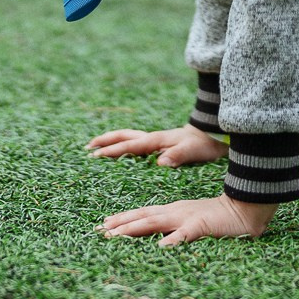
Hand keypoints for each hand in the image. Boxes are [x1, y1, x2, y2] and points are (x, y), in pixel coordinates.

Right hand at [89, 124, 227, 167]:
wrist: (212, 137)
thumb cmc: (202, 146)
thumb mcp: (192, 152)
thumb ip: (177, 156)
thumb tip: (160, 163)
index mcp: (156, 140)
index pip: (129, 145)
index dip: (112, 150)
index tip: (95, 155)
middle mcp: (152, 138)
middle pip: (122, 136)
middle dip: (104, 140)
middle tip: (86, 147)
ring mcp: (153, 141)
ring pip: (126, 138)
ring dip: (110, 141)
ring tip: (94, 147)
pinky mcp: (157, 145)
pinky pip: (133, 144)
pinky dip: (121, 145)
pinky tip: (117, 154)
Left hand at [100, 193, 274, 246]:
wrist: (246, 208)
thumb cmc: (220, 218)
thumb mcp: (193, 221)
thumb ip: (177, 229)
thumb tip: (159, 240)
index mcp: (173, 211)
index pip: (143, 214)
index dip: (123, 219)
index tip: (104, 224)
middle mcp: (175, 212)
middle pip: (142, 217)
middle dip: (120, 224)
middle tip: (100, 231)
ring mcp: (187, 218)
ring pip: (154, 223)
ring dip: (133, 229)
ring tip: (115, 236)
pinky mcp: (201, 226)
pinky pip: (184, 234)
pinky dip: (171, 240)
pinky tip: (159, 248)